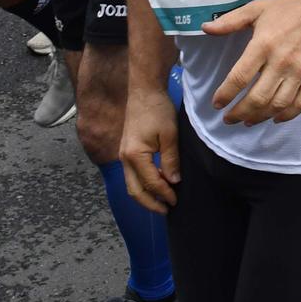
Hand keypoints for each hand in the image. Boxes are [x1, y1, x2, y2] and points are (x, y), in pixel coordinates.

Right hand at [118, 88, 180, 213]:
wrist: (144, 91)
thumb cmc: (157, 110)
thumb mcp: (169, 135)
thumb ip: (170, 160)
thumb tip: (174, 182)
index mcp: (134, 156)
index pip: (150, 183)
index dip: (164, 194)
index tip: (176, 201)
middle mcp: (124, 158)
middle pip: (134, 190)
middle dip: (150, 204)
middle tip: (167, 210)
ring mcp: (123, 155)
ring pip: (132, 184)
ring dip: (146, 195)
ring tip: (162, 201)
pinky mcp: (127, 151)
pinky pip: (133, 175)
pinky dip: (143, 184)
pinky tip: (157, 184)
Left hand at [202, 0, 300, 125]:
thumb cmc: (286, 9)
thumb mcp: (255, 9)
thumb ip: (229, 21)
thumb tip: (205, 28)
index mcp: (263, 44)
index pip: (240, 77)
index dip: (225, 94)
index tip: (217, 104)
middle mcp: (281, 61)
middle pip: (258, 98)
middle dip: (239, 113)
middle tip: (229, 119)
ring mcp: (300, 70)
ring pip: (278, 104)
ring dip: (260, 117)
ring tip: (248, 121)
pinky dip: (288, 115)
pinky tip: (276, 119)